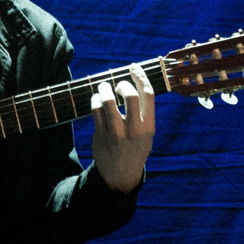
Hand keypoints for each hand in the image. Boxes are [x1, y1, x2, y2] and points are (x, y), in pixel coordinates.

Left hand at [90, 64, 154, 192]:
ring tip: (103, 87)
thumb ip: (144, 113)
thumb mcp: (147, 134)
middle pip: (130, 95)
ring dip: (104, 88)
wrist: (120, 175)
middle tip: (117, 85)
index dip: (141, 76)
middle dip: (122, 84)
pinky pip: (95, 109)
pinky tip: (97, 100)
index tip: (134, 67)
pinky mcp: (101, 134)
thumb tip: (134, 82)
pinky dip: (95, 100)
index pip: (148, 94)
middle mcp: (134, 129)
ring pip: (108, 101)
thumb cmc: (135, 148)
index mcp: (149, 126)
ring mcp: (116, 132)